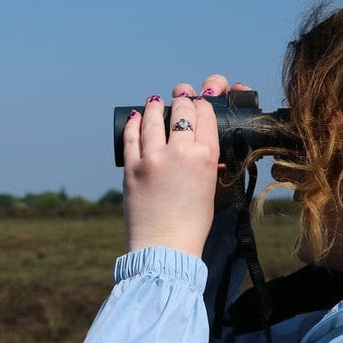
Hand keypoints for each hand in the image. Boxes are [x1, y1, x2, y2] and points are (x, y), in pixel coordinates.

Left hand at [123, 75, 249, 257]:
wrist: (165, 248)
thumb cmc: (192, 224)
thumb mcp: (210, 190)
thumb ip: (208, 166)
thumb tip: (206, 152)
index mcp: (206, 157)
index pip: (205, 117)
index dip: (203, 105)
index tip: (200, 103)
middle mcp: (180, 152)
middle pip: (182, 111)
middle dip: (183, 99)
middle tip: (181, 95)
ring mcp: (153, 158)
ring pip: (154, 118)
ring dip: (156, 106)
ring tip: (156, 101)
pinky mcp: (131, 168)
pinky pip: (132, 136)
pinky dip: (135, 123)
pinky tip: (138, 116)